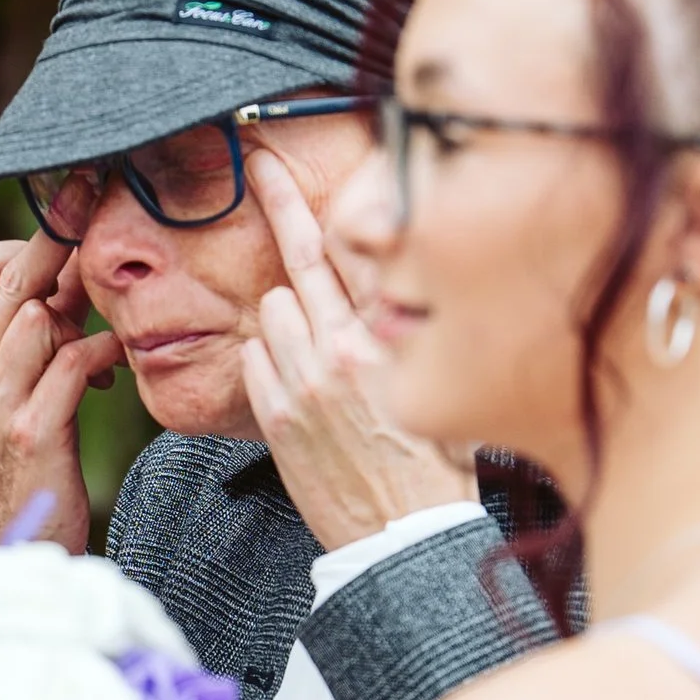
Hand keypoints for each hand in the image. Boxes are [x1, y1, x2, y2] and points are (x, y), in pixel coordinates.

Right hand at [0, 234, 119, 552]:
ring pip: (37, 315)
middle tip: (97, 191)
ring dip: (83, 312)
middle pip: (10, 278)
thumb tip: (76, 280)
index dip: (19, 243)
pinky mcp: (31, 434)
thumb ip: (38, 343)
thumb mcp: (21, 396)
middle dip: (58, 231)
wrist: (20, 549)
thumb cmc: (34, 465)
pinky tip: (117, 367)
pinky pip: (70, 365)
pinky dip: (103, 354)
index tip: (67, 230)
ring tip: (106, 331)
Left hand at [238, 144, 476, 549]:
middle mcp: (348, 347)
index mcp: (397, 335)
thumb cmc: (439, 464)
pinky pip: (256, 358)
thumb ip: (415, 326)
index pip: (350, 247)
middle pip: (300, 256)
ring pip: (275, 308)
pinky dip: (270, 359)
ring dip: (290, 315)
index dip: (309, 199)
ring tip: (319, 348)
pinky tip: (298, 382)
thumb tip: (402, 281)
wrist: (408, 538)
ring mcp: (307, 381)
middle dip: (280, 203)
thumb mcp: (442, 378)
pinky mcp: (278, 416)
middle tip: (259, 165)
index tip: (277, 162)